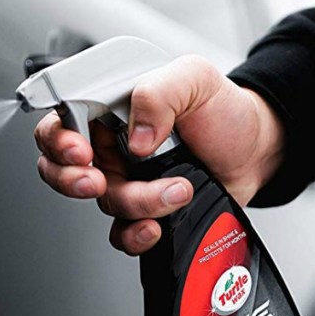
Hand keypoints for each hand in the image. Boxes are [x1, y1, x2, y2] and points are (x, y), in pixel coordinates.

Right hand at [34, 55, 283, 254]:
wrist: (255, 149)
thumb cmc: (223, 111)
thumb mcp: (195, 79)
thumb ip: (159, 92)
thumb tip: (136, 135)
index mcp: (111, 107)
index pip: (62, 121)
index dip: (59, 140)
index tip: (80, 152)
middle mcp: (111, 146)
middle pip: (64, 169)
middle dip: (72, 181)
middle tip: (99, 182)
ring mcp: (127, 181)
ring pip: (105, 203)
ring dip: (138, 202)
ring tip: (178, 188)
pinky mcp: (145, 212)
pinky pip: (122, 234)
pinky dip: (135, 236)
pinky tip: (155, 227)